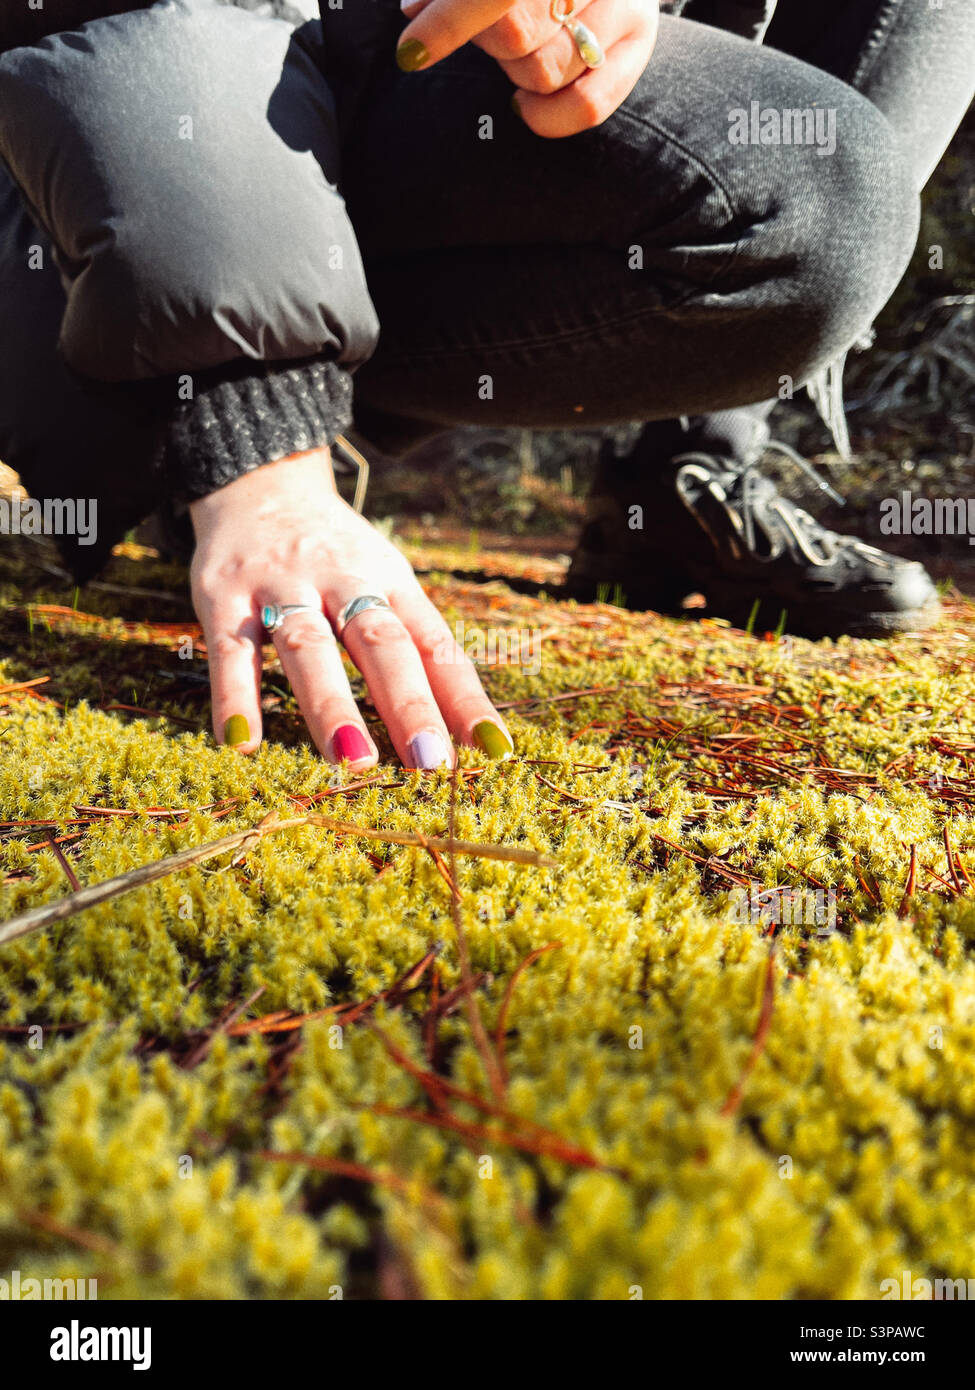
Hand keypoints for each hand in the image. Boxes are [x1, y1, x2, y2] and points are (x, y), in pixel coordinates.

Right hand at [188, 450, 514, 769]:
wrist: (259, 481)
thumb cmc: (338, 556)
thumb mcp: (386, 582)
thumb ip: (419, 649)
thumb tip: (469, 729)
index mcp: (391, 581)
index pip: (436, 645)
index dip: (465, 698)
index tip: (494, 752)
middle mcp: (342, 581)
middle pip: (381, 644)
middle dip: (407, 703)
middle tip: (431, 762)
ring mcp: (281, 588)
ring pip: (310, 648)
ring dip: (331, 705)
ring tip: (352, 761)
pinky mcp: (223, 598)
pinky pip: (231, 652)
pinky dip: (235, 697)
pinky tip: (242, 744)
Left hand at [398, 0, 658, 137]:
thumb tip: (412, 9)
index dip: (449, 22)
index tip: (411, 53)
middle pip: (515, 35)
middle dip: (488, 44)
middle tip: (488, 35)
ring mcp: (625, 2)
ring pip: (544, 73)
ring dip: (516, 73)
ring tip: (519, 52)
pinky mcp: (641, 44)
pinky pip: (586, 106)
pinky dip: (544, 115)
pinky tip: (524, 103)